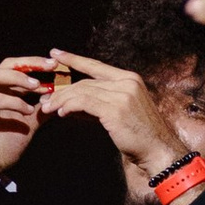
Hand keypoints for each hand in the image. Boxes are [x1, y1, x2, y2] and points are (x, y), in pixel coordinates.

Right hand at [0, 52, 55, 184]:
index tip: (57, 65)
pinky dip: (13, 102)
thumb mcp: (30, 123)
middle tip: (50, 66)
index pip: (17, 67)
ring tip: (37, 85)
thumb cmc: (5, 144)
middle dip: (29, 63)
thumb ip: (42, 110)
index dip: (36, 63)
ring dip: (18, 78)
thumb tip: (61, 99)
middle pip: (6, 64)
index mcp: (0, 89)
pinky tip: (27, 110)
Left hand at [42, 52, 196, 188]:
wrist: (158, 150)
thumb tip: (72, 103)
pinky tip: (61, 113)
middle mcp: (126, 82)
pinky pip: (84, 103)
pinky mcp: (115, 109)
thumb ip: (99, 103)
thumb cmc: (141, 135)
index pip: (96, 66)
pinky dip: (69, 106)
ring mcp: (122, 94)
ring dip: (62, 100)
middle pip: (85, 81)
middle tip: (46, 98)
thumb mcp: (122, 111)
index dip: (74, 59)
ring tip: (49, 108)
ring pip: (82, 91)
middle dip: (62, 90)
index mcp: (130, 79)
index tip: (56, 54)